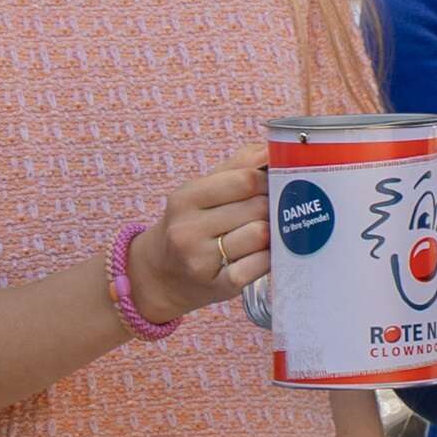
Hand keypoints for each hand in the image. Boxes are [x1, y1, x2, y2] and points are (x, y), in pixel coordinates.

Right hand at [127, 144, 273, 325]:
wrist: (160, 275)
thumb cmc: (189, 226)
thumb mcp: (200, 191)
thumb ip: (236, 166)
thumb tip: (270, 149)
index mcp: (185, 198)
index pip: (244, 180)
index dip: (268, 180)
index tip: (273, 184)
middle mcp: (188, 229)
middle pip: (256, 207)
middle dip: (274, 206)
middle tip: (277, 209)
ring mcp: (202, 260)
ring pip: (260, 235)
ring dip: (273, 232)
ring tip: (270, 231)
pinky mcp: (219, 286)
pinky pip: (258, 267)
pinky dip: (269, 258)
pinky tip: (266, 253)